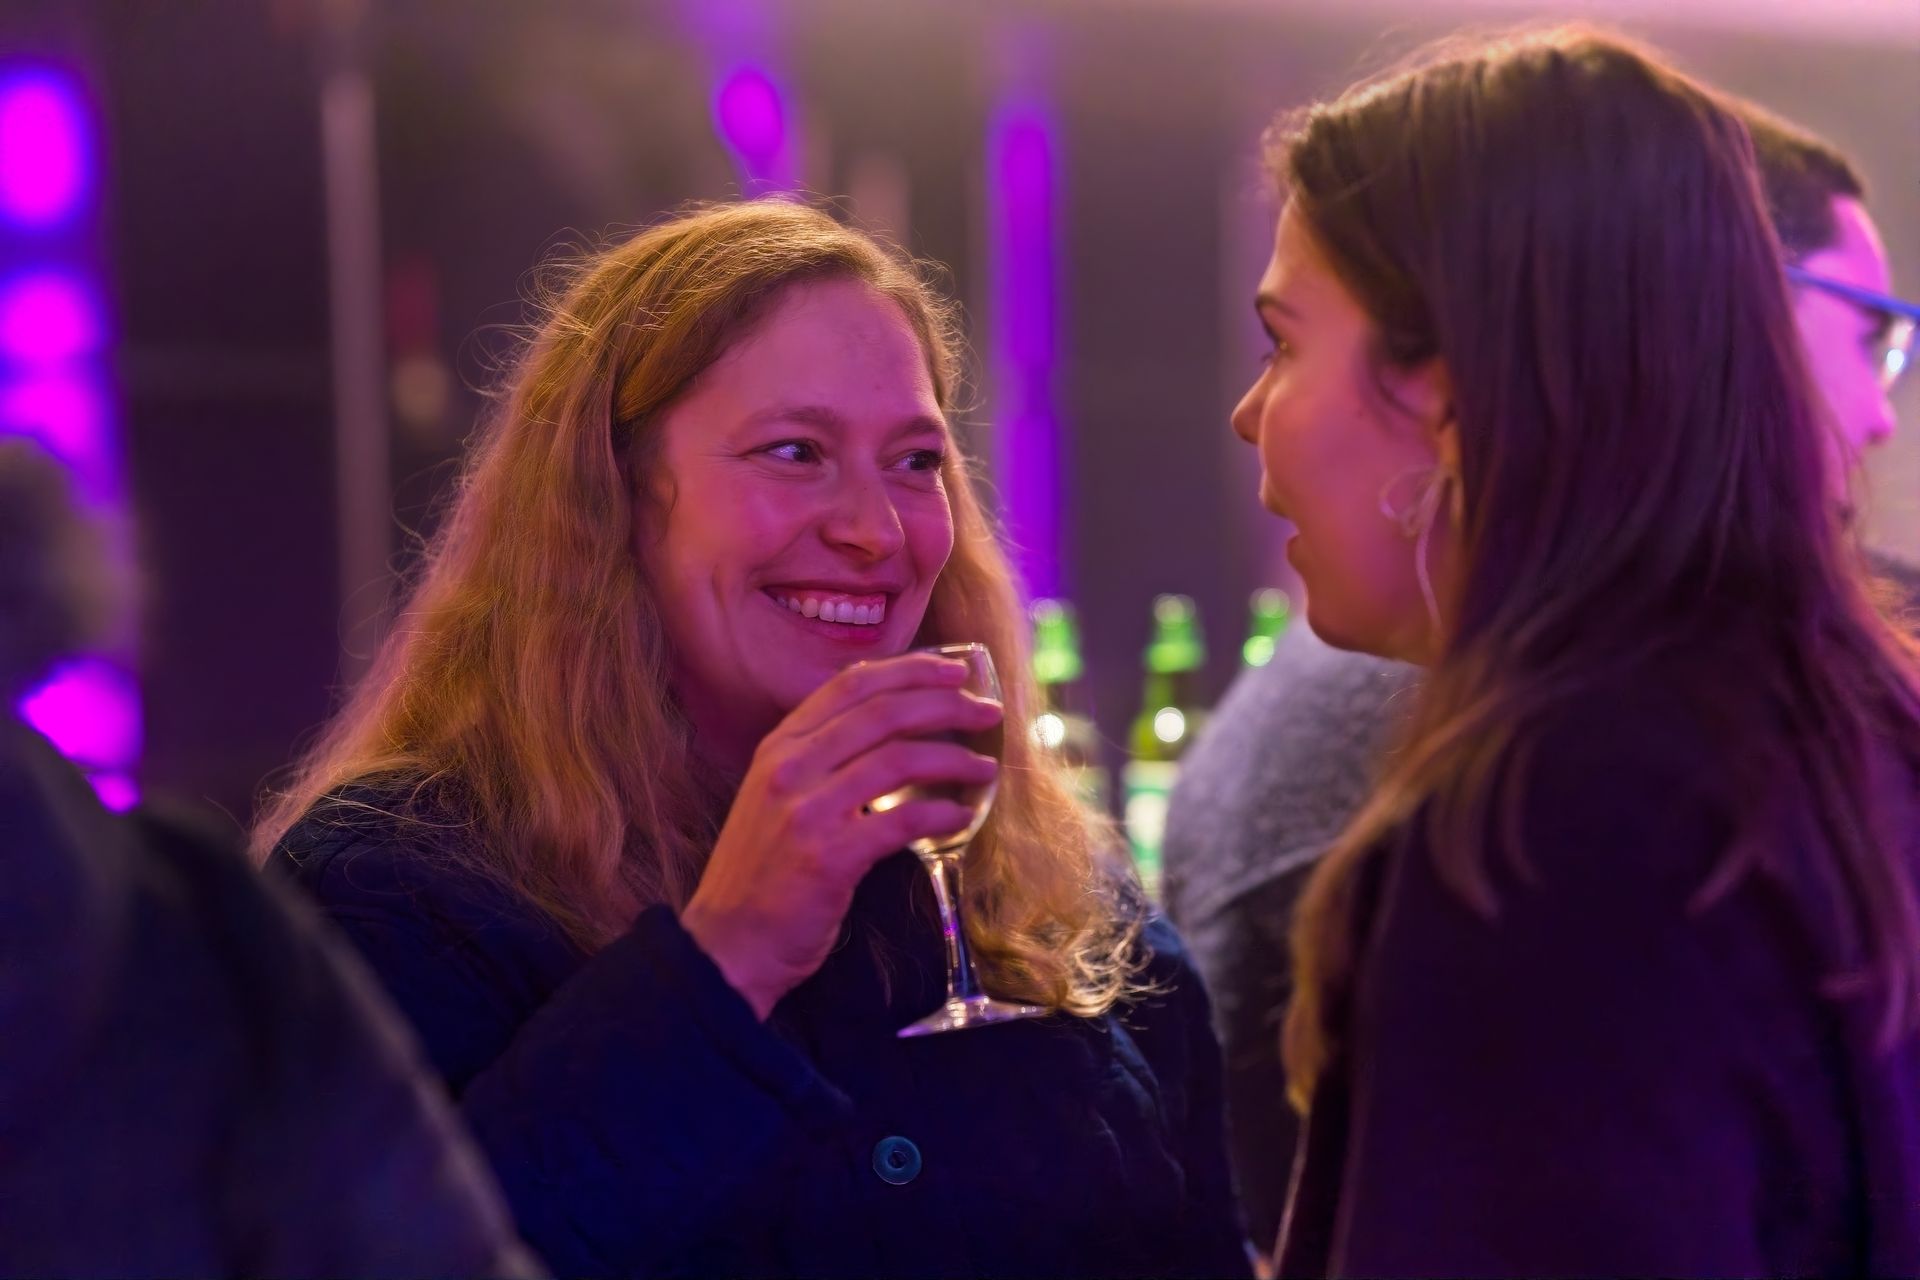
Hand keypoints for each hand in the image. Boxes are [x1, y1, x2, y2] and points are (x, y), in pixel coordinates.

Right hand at [680, 652, 1002, 1018]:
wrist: (728, 943)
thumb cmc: (763, 872)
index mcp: (779, 746)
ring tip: (985, 769)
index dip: (909, 671)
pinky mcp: (829, 856)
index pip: (851, 685)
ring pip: (899, 760)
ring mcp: (807, 810)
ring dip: (955, 760)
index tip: (954, 673)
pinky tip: (961, 817)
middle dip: (946, 706)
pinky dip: (942, 815)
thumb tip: (889, 725)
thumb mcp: (776, 796)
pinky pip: (903, 821)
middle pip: (883, 713)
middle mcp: (790, 768)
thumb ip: (819, 758)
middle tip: (987, 713)